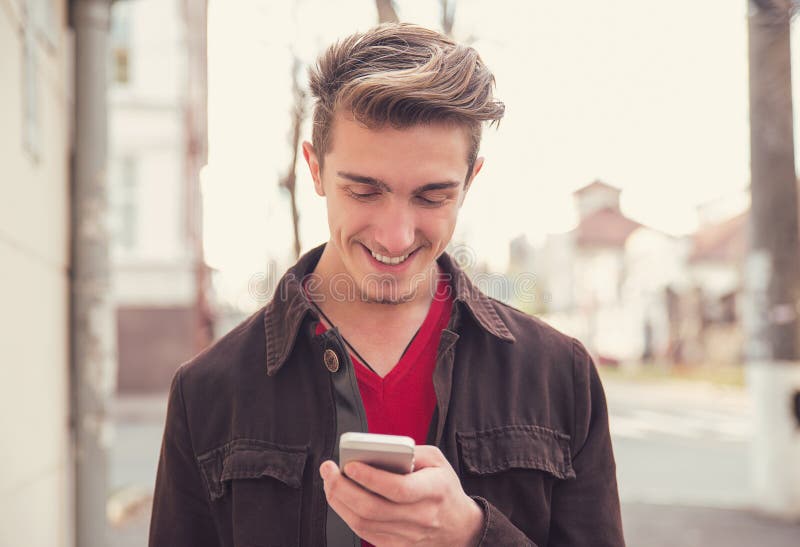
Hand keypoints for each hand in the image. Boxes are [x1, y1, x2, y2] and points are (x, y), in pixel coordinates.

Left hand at [320, 445, 484, 545]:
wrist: (459, 527)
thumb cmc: (444, 489)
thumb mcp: (437, 461)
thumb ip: (410, 452)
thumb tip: (377, 450)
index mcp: (434, 491)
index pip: (398, 488)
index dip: (370, 477)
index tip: (350, 464)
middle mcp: (421, 517)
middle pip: (373, 508)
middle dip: (343, 488)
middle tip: (329, 470)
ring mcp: (408, 537)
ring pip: (363, 523)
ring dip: (339, 502)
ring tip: (330, 481)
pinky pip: (364, 534)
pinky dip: (347, 515)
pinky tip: (341, 499)